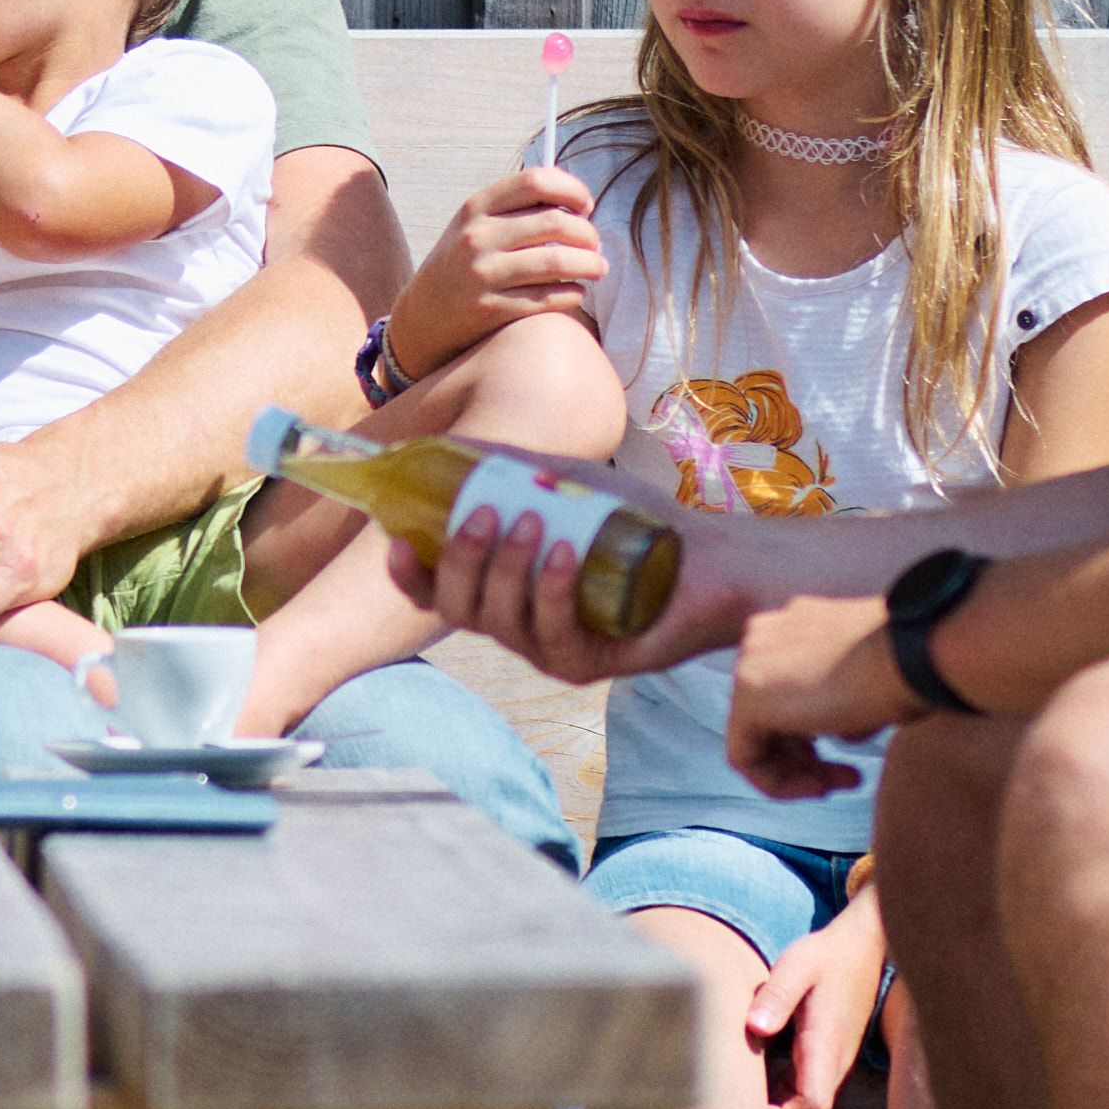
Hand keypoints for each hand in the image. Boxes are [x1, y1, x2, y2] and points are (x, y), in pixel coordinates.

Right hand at [388, 165, 603, 369]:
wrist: (422, 317)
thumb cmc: (461, 265)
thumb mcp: (474, 226)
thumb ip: (516, 210)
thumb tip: (575, 201)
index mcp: (476, 208)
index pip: (535, 181)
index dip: (571, 189)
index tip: (585, 205)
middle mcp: (477, 237)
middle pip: (555, 222)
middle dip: (588, 233)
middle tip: (595, 244)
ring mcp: (482, 274)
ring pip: (557, 262)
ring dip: (590, 264)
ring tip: (598, 268)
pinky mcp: (490, 310)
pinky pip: (548, 298)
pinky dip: (573, 293)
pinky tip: (576, 292)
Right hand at [414, 461, 737, 684]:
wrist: (712, 556)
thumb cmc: (636, 520)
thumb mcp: (563, 481)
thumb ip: (509, 465)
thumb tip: (444, 443)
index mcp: (501, 589)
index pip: (434, 593)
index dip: (408, 573)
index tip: (397, 540)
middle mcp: (518, 626)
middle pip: (458, 608)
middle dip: (460, 561)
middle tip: (485, 513)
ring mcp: (551, 650)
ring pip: (501, 624)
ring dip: (507, 571)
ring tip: (534, 522)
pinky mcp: (591, 665)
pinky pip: (553, 636)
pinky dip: (552, 592)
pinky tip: (565, 554)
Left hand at [717, 593, 898, 799]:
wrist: (916, 653)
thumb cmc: (912, 663)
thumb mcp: (873, 676)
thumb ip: (843, 698)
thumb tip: (839, 729)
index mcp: (792, 623)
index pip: (787, 692)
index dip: (816, 736)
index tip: (849, 757)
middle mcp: (764, 636)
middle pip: (771, 715)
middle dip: (808, 756)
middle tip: (848, 778)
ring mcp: (750, 663)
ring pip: (758, 737)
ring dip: (800, 772)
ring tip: (844, 783)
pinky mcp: (748, 698)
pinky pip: (745, 756)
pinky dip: (777, 782)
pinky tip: (819, 788)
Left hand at [740, 892, 893, 1108]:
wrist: (862, 950)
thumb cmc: (825, 957)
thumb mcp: (796, 966)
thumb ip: (776, 996)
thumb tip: (755, 1027)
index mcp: (825, 1048)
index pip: (812, 1108)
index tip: (744, 1108)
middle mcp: (833, 1067)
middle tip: (731, 1108)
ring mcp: (830, 1069)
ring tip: (736, 1095)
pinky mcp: (824, 1065)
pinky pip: (803, 1100)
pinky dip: (778, 1101)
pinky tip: (751, 1078)